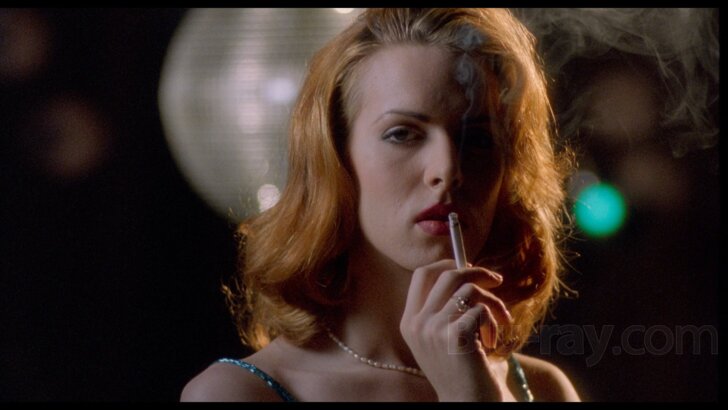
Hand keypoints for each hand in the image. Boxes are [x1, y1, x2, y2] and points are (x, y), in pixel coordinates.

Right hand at [400, 259, 511, 400]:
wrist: (467, 403)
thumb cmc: (462, 369)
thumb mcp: (442, 336)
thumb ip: (445, 307)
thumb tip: (465, 269)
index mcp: (410, 322)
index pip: (422, 275)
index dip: (447, 264)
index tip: (468, 267)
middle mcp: (417, 323)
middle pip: (447, 275)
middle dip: (478, 273)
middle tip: (496, 281)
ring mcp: (433, 329)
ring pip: (469, 290)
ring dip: (493, 303)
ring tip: (499, 323)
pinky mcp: (454, 335)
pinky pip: (481, 309)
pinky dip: (494, 321)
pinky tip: (491, 342)